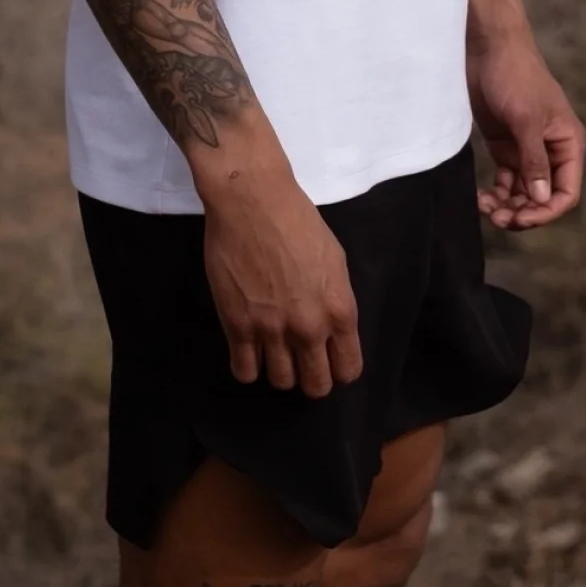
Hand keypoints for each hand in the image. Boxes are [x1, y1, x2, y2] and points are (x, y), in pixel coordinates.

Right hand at [201, 165, 363, 395]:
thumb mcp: (335, 260)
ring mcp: (271, 330)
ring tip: (273, 351)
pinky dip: (248, 367)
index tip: (329, 361)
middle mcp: (309, 328)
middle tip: (301, 362)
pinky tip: (249, 351)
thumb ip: (335, 300)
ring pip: (280, 382)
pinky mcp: (237, 326)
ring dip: (279, 371)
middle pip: (315, 384)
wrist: (252, 202)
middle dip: (311, 378)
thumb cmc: (298, 221)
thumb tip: (330, 327)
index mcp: (339, 311)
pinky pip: (244, 371)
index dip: (339, 370)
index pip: (348, 369)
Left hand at [469, 30, 585, 231]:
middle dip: (524, 212)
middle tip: (497, 218)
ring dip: (508, 206)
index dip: (546, 211)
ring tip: (486, 208)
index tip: (521, 219)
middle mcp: (551, 151)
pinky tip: (482, 197)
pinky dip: (497, 193)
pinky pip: (506, 181)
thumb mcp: (526, 119)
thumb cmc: (515, 76)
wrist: (487, 48)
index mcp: (567, 144)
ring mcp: (527, 150)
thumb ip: (535, 160)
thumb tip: (540, 198)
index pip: (566, 192)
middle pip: (543, 197)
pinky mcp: (505, 146)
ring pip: (523, 193)